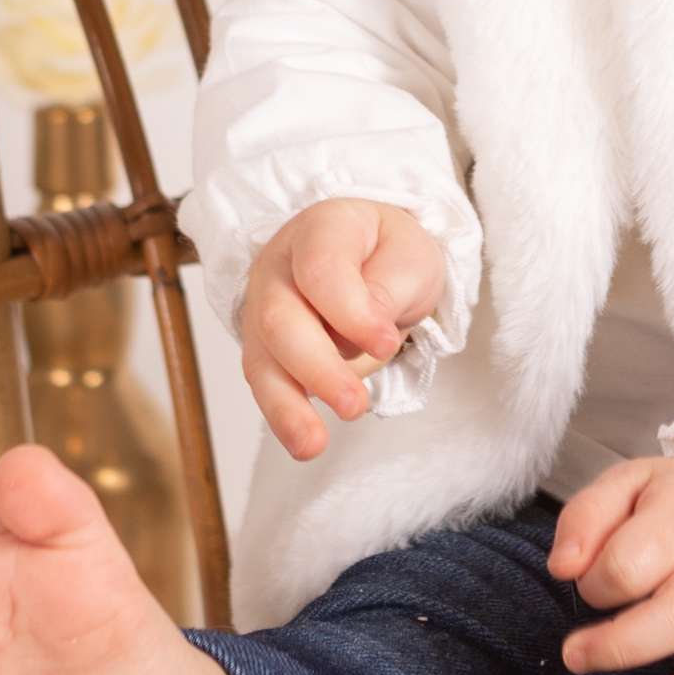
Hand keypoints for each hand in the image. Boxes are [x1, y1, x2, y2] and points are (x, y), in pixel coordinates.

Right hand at [236, 198, 447, 460]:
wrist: (370, 256)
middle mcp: (280, 267)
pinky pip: (266, 384)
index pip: (321, 270)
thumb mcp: (411, 255)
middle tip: (355, 405)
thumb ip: (390, 287)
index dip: (351, 311)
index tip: (386, 343)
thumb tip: (369, 336)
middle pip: (280, 319)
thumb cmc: (389, 253)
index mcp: (321, 229)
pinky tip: (304, 443)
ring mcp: (264, 308)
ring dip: (286, 405)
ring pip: (263, 359)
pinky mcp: (266, 349)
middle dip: (317, 368)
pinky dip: (284, 416)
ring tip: (313, 445)